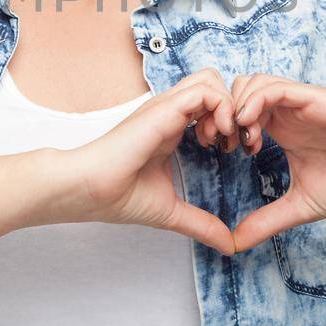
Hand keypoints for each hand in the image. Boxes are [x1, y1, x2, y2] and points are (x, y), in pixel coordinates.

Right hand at [50, 68, 239, 254]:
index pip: (209, 103)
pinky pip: (204, 91)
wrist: (90, 191)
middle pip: (213, 83)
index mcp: (171, 127)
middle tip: (232, 141)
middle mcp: (170, 112)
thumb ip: (201, 223)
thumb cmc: (119, 197)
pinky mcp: (163, 109)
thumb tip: (228, 246)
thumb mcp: (171, 211)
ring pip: (211, 79)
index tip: (230, 151)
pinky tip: (216, 137)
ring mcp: (166, 107)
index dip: (229, 122)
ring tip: (224, 138)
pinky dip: (221, 108)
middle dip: (235, 108)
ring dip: (229, 106)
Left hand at [224, 74, 325, 253]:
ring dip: (237, 106)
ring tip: (240, 139)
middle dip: (222, 113)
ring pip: (252, 82)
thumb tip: (234, 244)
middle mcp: (288, 111)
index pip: (238, 110)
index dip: (222, 127)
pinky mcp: (315, 99)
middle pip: (238, 89)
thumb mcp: (299, 205)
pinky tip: (251, 129)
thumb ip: (266, 220)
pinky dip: (255, 101)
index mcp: (281, 129)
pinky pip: (276, 87)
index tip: (221, 152)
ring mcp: (300, 102)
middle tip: (224, 143)